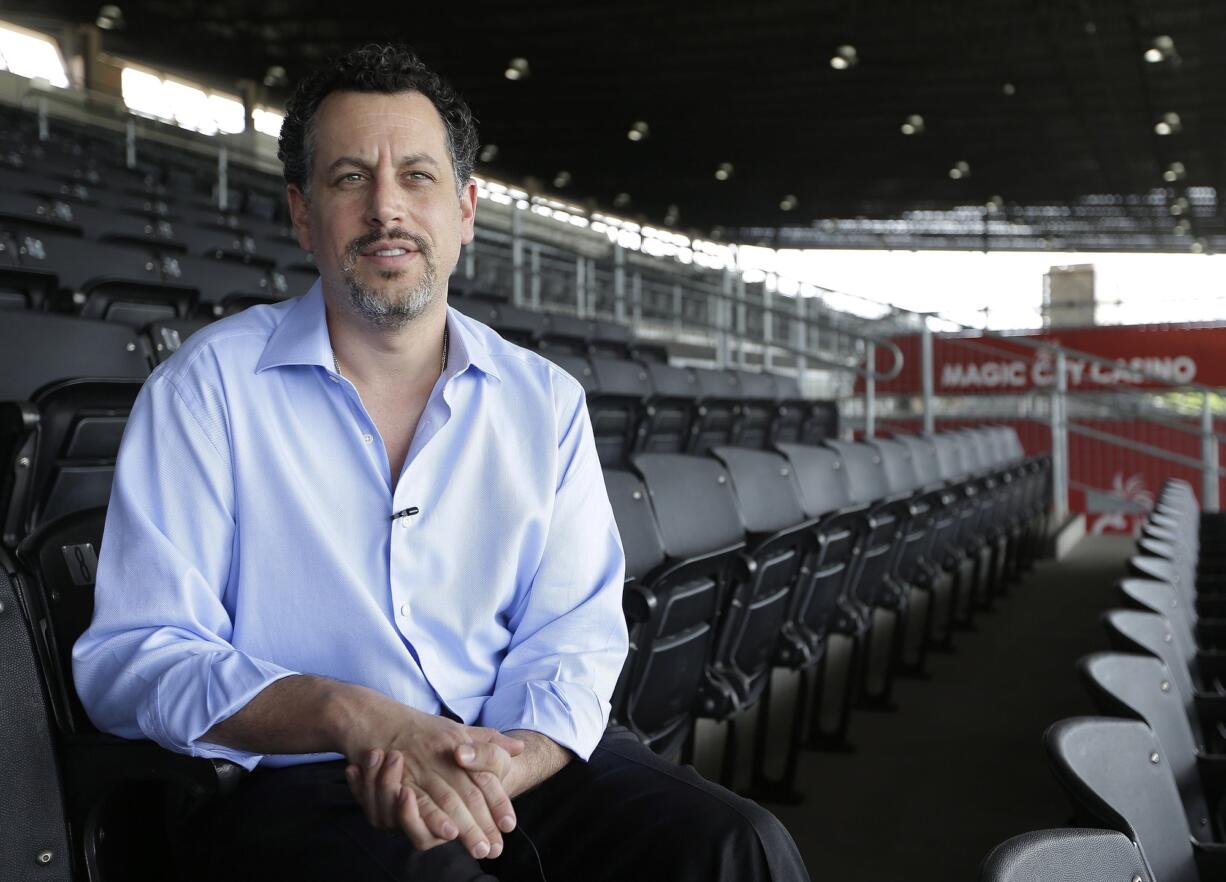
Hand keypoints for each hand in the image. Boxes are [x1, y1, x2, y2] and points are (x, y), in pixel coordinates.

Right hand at [336, 693, 523, 858]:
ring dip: (465, 826)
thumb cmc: (420, 729)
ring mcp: (422, 767)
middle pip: (469, 793)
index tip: (509, 825)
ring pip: (448, 801)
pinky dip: (434, 817)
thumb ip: (486, 742)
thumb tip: (520, 747)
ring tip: (479, 847)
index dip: (498, 802)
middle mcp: (443, 755)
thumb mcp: (456, 729)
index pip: (485, 776)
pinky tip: (448, 833)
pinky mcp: (401, 778)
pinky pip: (420, 801)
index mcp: (459, 743)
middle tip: (496, 848)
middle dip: (484, 823)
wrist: (376, 718)